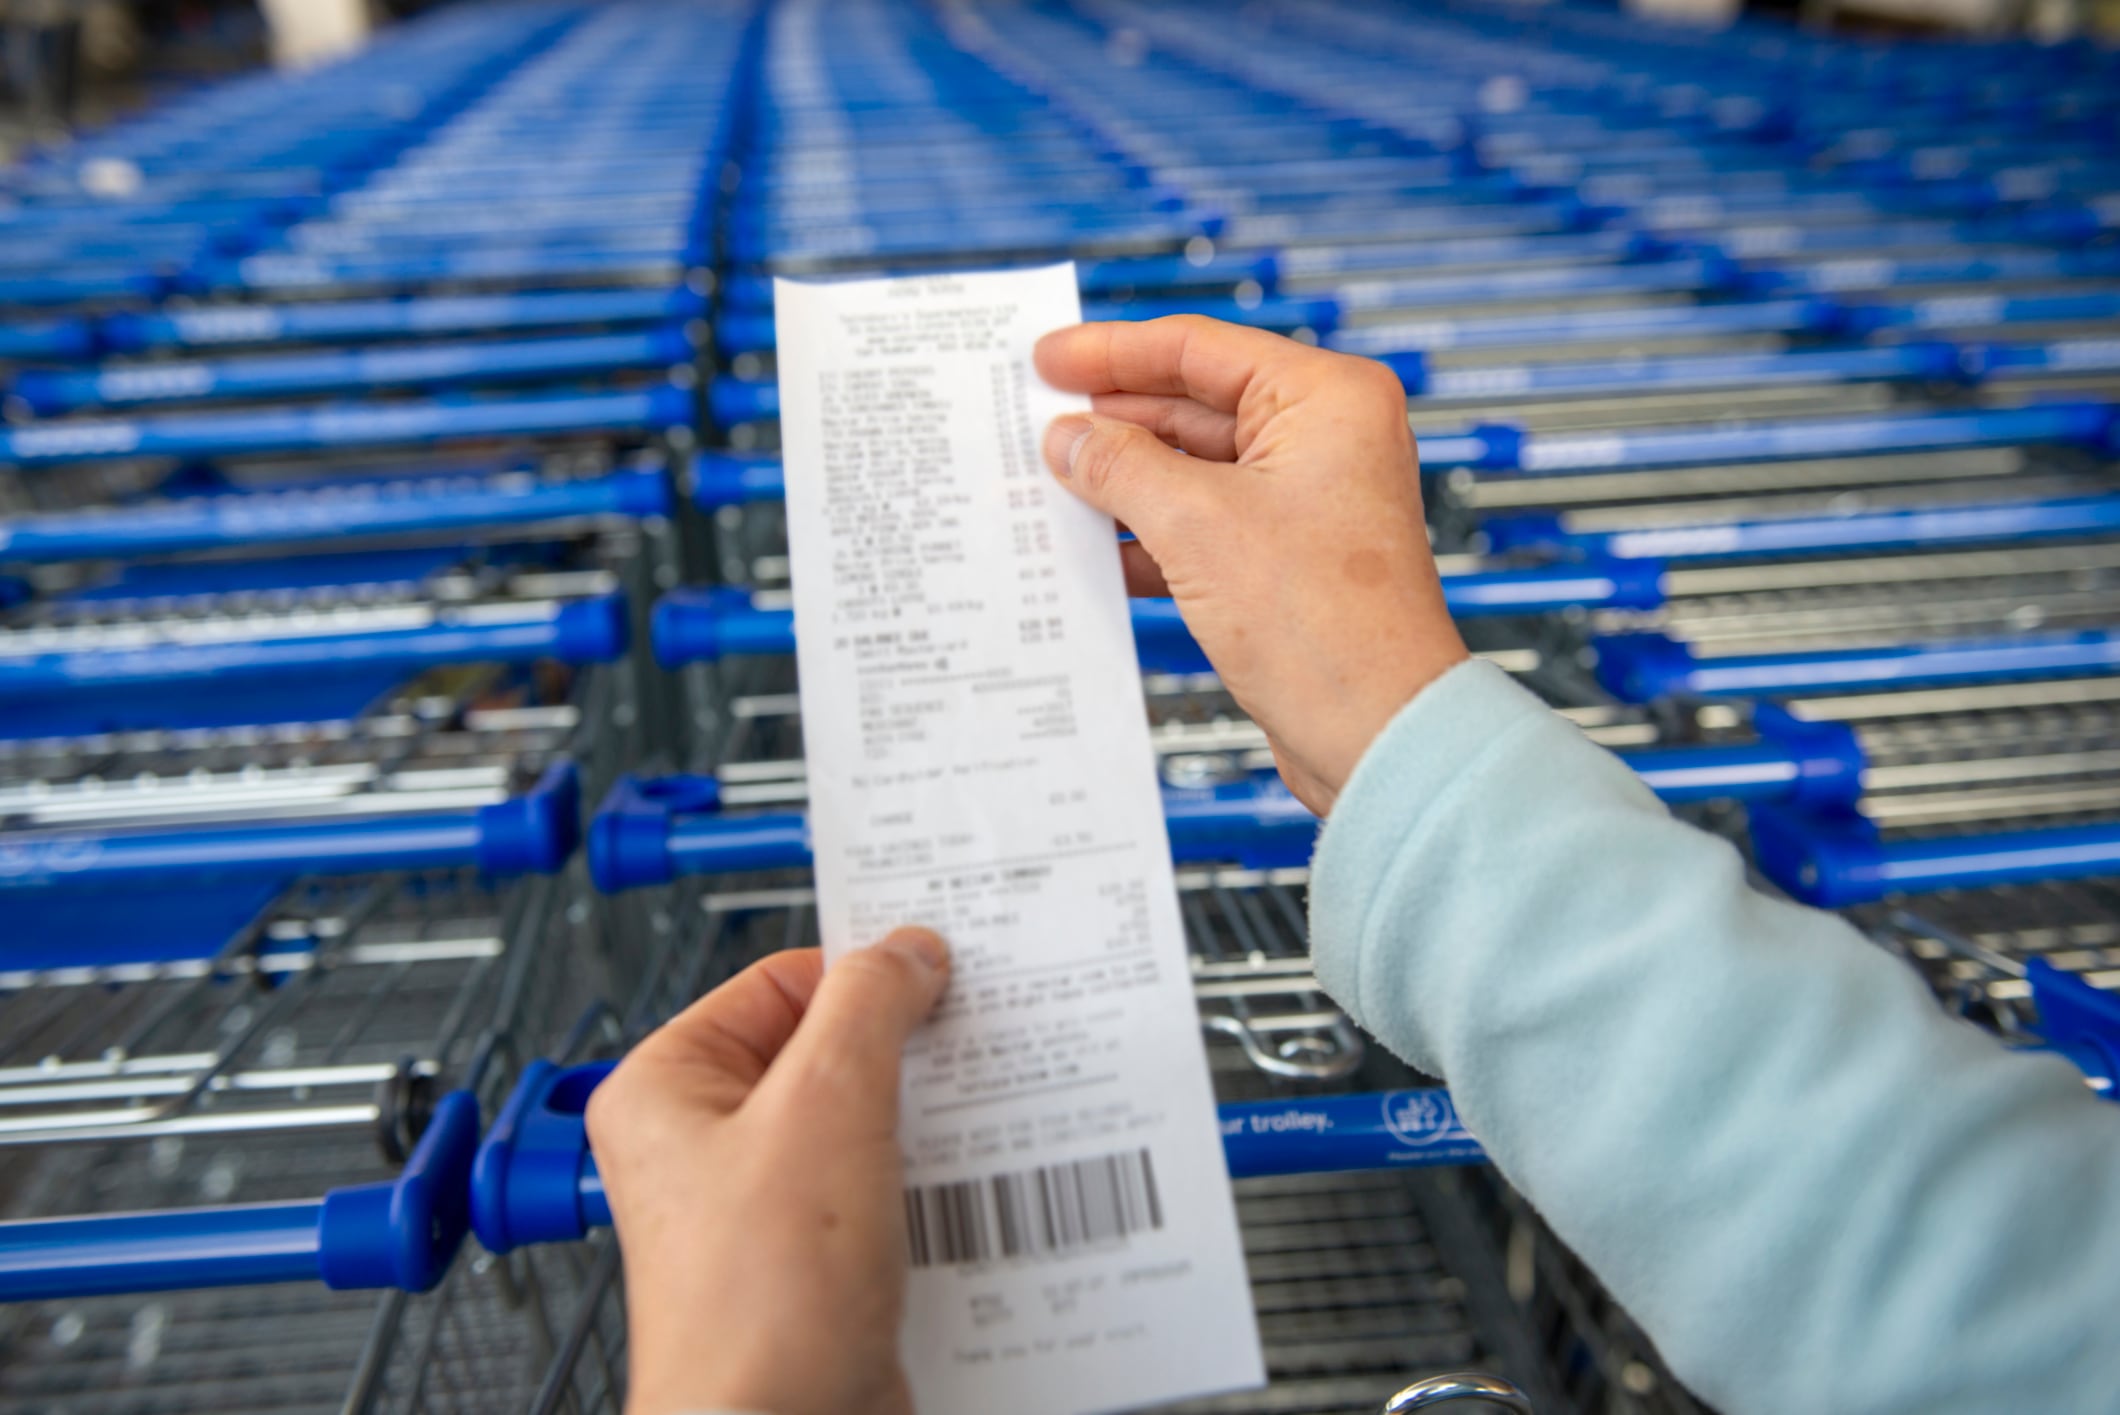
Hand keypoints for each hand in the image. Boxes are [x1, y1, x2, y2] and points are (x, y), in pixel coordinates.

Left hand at [585, 930, 950, 1414]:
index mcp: (669, 1088)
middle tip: (972, 1040)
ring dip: (928, 1123)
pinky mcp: (815, 1267)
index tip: (939, 971)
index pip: (780, 981)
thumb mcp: (826, 1107)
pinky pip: (883, 1196)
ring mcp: (761, 1211)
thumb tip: (904, 951)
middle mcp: (705, 1146)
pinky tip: (978, 1186)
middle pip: (828, 1053)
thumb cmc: (758, 1307)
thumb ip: (869, 1005)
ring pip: (864, 1127)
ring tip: (980, 1118)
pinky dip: (933, 1187)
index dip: (863, 973)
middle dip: (905, 1053)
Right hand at [1036, 316, 1467, 813]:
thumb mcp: (1196, 526)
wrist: (1377, 735)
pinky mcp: (1285, 563)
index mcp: (1326, 399)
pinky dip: (1148, 535)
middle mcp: (1324, 440)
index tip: (1049, 358)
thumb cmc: (1325, 627)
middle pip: (1192, 405)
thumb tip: (1070, 438)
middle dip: (1112, 421)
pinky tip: (1091, 547)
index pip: (1198, 348)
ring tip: (1049, 485)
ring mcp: (1306, 504)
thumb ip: (1121, 467)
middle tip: (1034, 423)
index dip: (1112, 352)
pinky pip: (1201, 527)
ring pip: (1191, 471)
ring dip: (1122, 482)